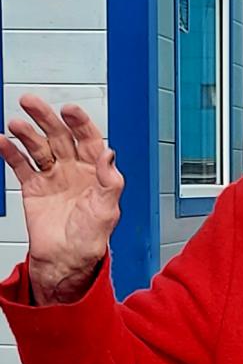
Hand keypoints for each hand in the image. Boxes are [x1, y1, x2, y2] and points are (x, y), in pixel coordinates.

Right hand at [0, 96, 123, 303]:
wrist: (66, 260)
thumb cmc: (91, 238)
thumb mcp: (108, 209)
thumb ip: (110, 181)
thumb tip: (110, 154)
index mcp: (95, 172)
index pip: (88, 139)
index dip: (80, 123)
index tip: (69, 110)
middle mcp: (74, 170)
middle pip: (59, 136)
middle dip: (46, 118)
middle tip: (31, 103)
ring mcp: (53, 176)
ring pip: (39, 147)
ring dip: (27, 133)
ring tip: (16, 124)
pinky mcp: (34, 187)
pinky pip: (21, 164)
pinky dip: (11, 152)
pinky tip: (2, 141)